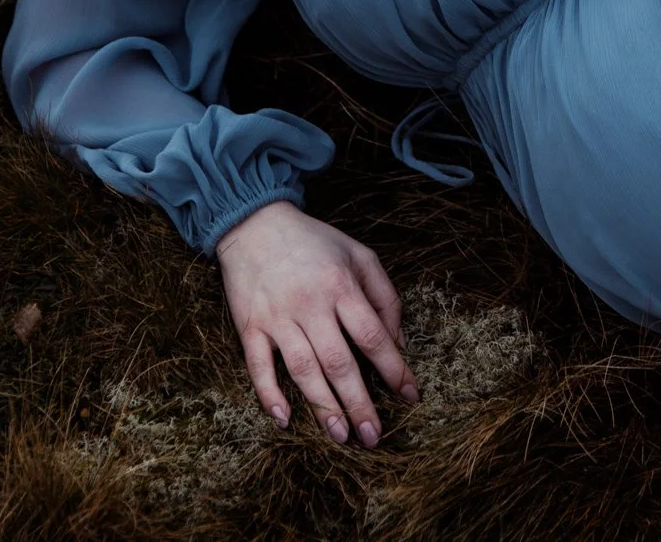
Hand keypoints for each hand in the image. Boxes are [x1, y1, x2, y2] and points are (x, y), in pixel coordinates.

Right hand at [216, 198, 418, 443]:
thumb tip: (398, 342)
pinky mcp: (250, 326)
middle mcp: (310, 304)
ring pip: (303, 370)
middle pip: (340, 362)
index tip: (410, 396)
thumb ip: (385, 296)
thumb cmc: (314, 242)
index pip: (373, 337)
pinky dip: (269, 393)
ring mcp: (278, 317)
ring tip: (341, 435)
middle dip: (360, 402)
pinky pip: (258, 365)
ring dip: (323, 406)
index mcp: (341, 286)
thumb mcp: (359, 256)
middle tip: (373, 436)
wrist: (254, 224)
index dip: (394, 369)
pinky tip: (284, 417)